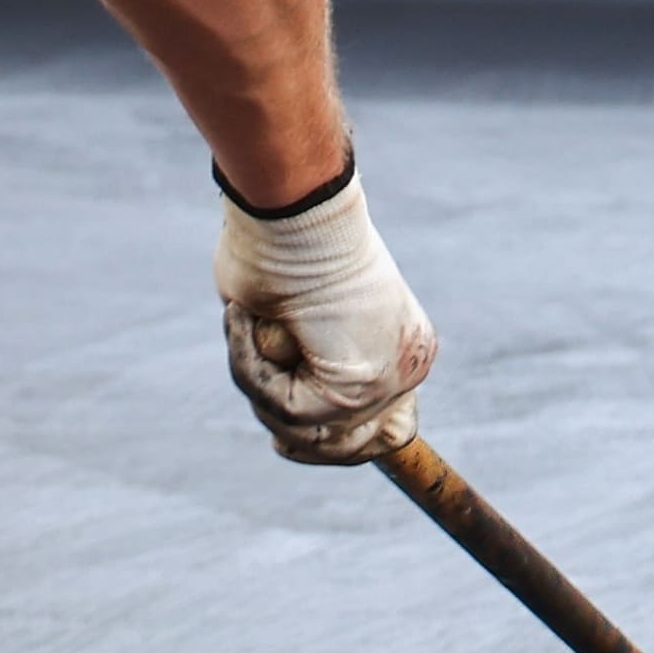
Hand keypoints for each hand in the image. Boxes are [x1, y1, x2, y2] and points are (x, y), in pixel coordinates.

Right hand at [216, 164, 435, 463]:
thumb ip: (297, 363)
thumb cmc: (283, 240)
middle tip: (274, 433)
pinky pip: (285, 409)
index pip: (388, 429)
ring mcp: (387, 381)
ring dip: (259, 380)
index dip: (337, 445)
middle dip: (300, 440)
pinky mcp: (354, 389)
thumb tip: (287, 427)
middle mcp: (407, 367)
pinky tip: (246, 318)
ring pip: (304, 429)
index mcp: (402, 347)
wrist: (294, 205)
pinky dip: (252, 366)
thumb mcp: (291, 313)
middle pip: (355, 447)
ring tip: (247, 322)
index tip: (288, 443)